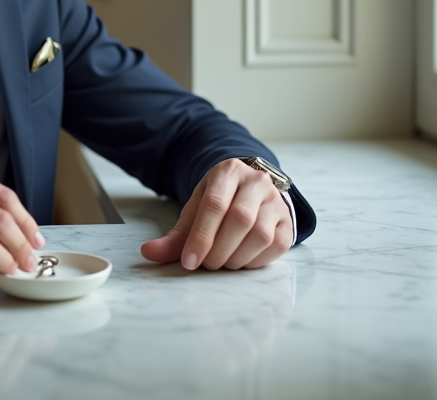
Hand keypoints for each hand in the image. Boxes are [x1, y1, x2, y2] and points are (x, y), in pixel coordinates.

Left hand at [140, 158, 291, 270]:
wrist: (249, 190)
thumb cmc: (218, 202)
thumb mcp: (195, 211)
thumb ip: (175, 235)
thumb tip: (148, 252)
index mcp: (227, 172)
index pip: (214, 205)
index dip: (201, 237)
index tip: (189, 262)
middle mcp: (256, 181)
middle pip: (239, 219)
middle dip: (219, 250)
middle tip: (207, 264)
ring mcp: (276, 200)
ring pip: (260, 234)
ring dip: (237, 257)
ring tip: (223, 263)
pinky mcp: (288, 221)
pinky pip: (277, 246)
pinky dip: (256, 261)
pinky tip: (241, 261)